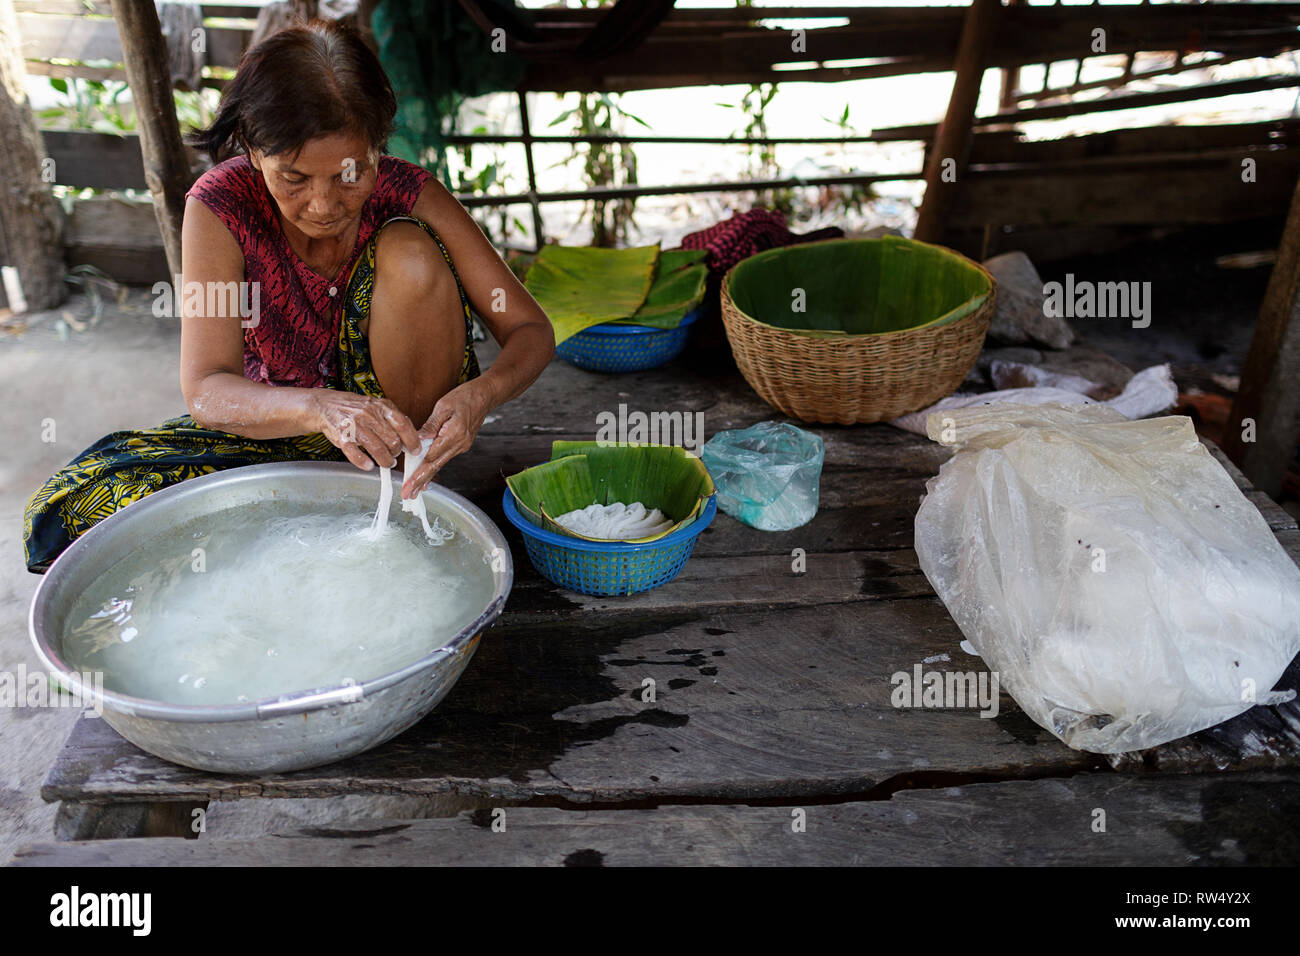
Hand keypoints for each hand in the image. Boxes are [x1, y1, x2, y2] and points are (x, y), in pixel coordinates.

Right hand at [311, 389, 422, 471]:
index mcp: (382, 407)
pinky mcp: (342, 436)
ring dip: (384, 460)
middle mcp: (370, 414)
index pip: (403, 425)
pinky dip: (363, 462)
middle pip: (392, 440)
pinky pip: (355, 453)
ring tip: (386, 463)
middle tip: (394, 456)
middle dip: (396, 452)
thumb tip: (413, 437)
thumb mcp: (377, 407)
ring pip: (377, 448)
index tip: (415, 450)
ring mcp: (355, 425)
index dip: (412, 440)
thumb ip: (394, 420)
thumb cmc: (356, 409)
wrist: (326, 405)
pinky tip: (368, 466)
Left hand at [402, 382, 489, 497]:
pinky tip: (427, 477)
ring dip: (426, 478)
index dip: (418, 472)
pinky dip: (434, 468)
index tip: (407, 484)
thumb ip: (430, 424)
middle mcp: (459, 444)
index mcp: (453, 434)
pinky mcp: (461, 445)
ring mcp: (461, 446)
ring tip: (414, 491)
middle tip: (408, 495)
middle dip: (421, 482)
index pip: (432, 457)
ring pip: (440, 465)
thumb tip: (418, 439)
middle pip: (436, 466)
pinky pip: (444, 458)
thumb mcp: (443, 406)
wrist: (484, 397)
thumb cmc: (464, 397)